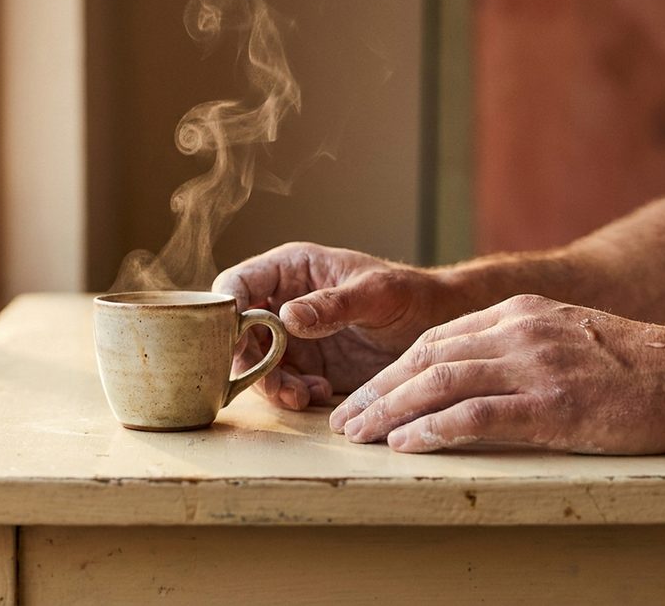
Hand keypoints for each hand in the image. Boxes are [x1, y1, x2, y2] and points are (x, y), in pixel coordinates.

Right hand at [212, 242, 462, 409]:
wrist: (438, 328)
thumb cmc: (411, 295)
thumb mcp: (377, 294)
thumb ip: (333, 305)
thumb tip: (286, 317)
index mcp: (292, 269)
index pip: (238, 284)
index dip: (226, 311)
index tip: (234, 339)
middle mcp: (283, 301)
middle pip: (238, 331)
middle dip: (247, 359)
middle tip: (271, 381)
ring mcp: (292, 337)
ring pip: (255, 362)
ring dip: (270, 383)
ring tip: (301, 395)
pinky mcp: (306, 366)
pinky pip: (281, 384)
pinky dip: (291, 394)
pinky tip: (318, 394)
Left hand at [329, 294, 664, 453]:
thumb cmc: (631, 363)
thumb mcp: (563, 334)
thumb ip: (514, 344)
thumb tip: (464, 370)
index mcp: (516, 313)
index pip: (435, 340)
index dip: (391, 371)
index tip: (364, 395)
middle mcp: (517, 333)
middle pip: (425, 359)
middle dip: (377, 390)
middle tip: (346, 418)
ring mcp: (533, 367)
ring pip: (439, 383)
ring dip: (390, 410)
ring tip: (360, 434)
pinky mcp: (552, 404)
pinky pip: (476, 415)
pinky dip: (433, 429)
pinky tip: (406, 443)